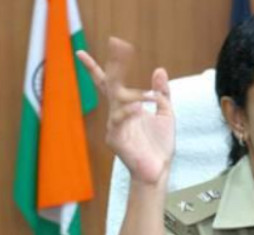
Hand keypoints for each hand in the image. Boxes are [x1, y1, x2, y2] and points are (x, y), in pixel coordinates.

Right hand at [77, 37, 174, 184]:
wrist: (158, 170)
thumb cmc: (159, 145)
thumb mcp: (166, 114)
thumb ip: (162, 93)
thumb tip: (159, 70)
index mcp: (127, 107)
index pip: (109, 83)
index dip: (98, 67)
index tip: (88, 51)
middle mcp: (117, 114)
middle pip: (110, 86)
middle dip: (113, 66)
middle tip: (115, 45)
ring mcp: (114, 126)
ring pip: (117, 101)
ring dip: (134, 95)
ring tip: (150, 97)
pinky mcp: (115, 139)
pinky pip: (117, 120)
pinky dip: (127, 111)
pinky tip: (138, 108)